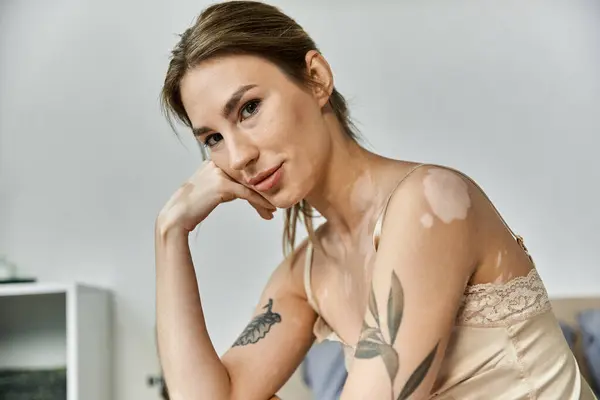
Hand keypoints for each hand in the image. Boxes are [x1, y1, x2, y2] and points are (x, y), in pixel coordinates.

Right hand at [158, 161, 276, 232]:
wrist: (177, 214)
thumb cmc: (194, 205)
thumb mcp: (212, 188)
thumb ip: (227, 183)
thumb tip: (246, 189)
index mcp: (216, 160)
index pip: (243, 169)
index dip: (257, 182)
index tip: (268, 194)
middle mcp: (218, 163)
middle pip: (248, 176)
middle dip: (263, 191)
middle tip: (275, 204)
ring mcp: (220, 172)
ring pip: (250, 185)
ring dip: (264, 199)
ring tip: (273, 211)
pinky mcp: (222, 185)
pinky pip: (247, 194)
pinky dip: (260, 203)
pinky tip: (269, 211)